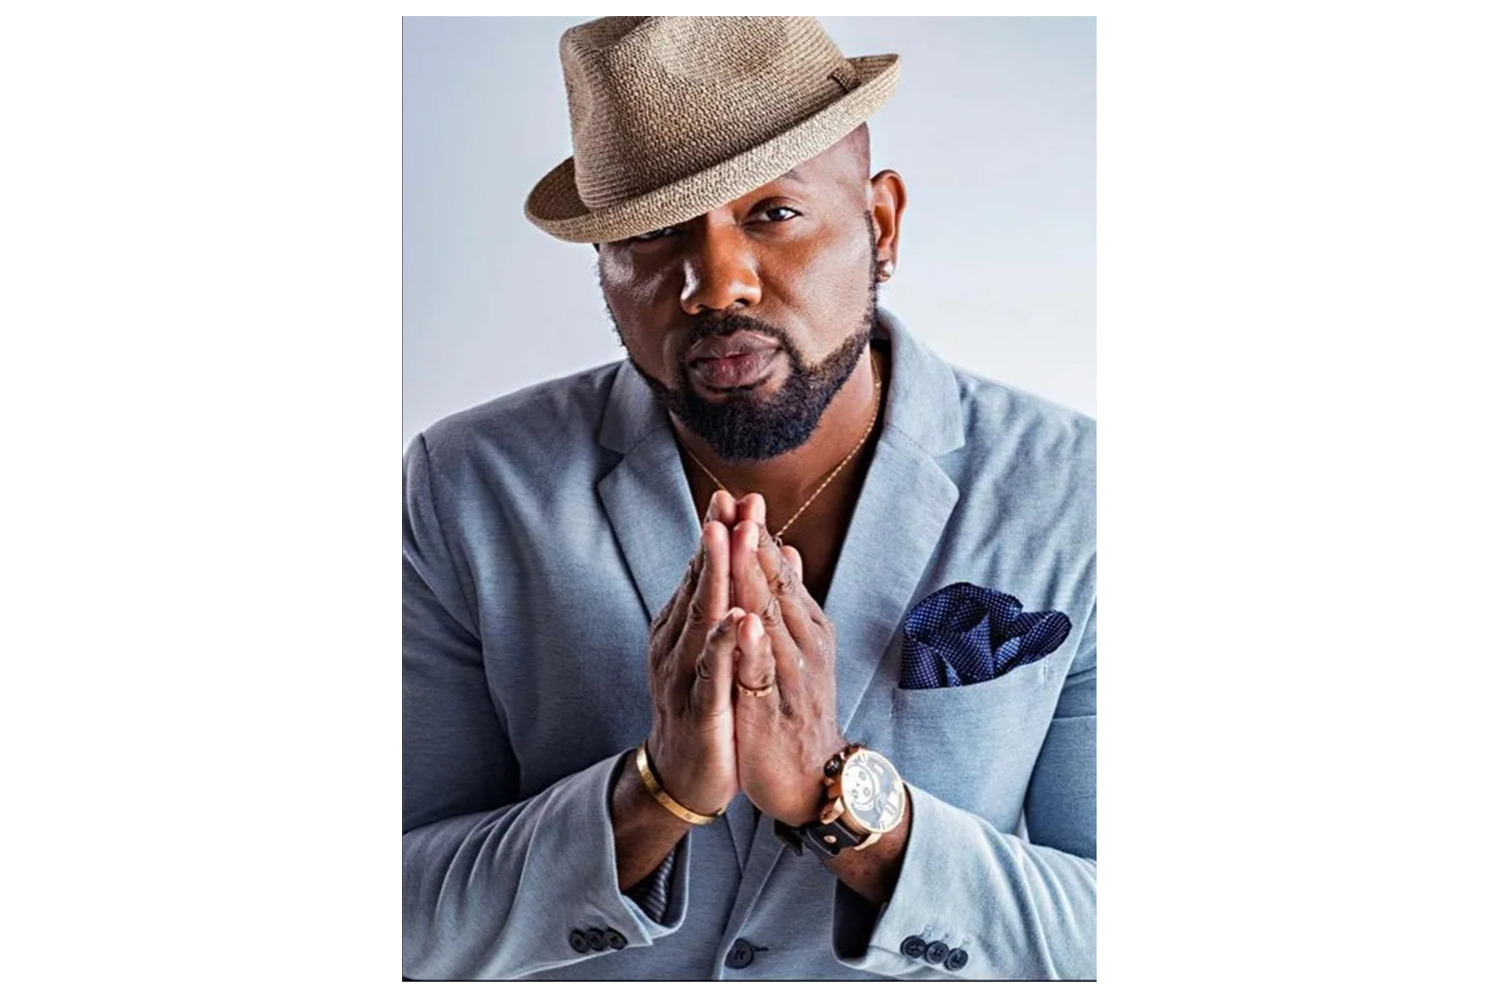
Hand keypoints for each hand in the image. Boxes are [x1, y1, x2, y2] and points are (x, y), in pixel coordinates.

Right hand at [641, 490, 742, 816]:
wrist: (685, 776)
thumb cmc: (706, 706)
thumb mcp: (715, 650)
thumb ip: (728, 605)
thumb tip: (750, 559)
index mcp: (682, 627)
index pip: (702, 573)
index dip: (718, 535)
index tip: (735, 496)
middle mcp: (676, 643)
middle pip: (698, 584)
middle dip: (715, 541)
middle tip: (730, 500)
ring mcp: (683, 674)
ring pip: (700, 617)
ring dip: (713, 575)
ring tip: (725, 537)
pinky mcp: (698, 708)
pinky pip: (710, 671)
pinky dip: (721, 642)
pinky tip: (735, 618)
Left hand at [727, 494, 845, 825]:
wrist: (812, 776)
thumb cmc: (798, 705)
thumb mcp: (797, 645)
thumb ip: (790, 599)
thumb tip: (786, 548)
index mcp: (803, 625)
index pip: (777, 572)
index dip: (756, 535)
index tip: (738, 497)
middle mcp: (802, 643)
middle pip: (775, 586)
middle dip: (754, 544)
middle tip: (740, 503)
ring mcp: (790, 675)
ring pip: (770, 621)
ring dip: (756, 580)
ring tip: (742, 541)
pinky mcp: (773, 709)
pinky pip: (764, 674)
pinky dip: (757, 647)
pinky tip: (747, 623)